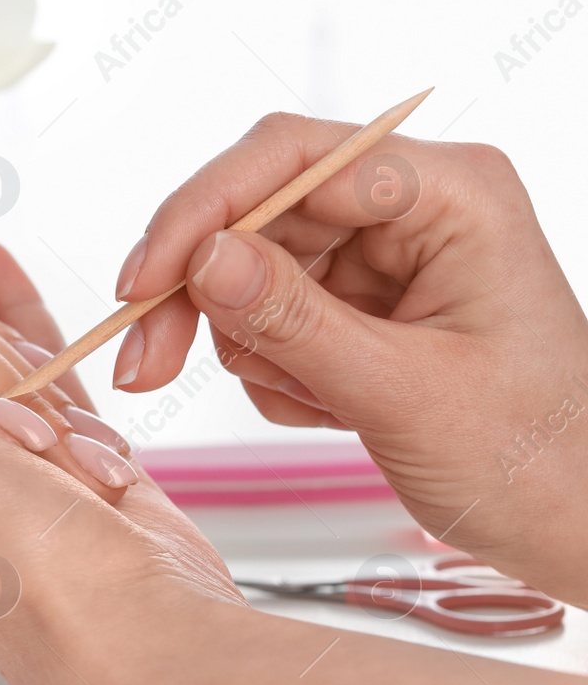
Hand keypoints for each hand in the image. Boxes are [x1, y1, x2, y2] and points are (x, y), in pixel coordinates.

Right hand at [113, 113, 587, 597]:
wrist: (580, 527)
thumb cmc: (539, 464)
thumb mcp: (404, 394)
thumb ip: (293, 321)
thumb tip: (200, 258)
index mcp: (449, 194)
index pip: (291, 158)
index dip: (201, 211)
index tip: (141, 284)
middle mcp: (412, 207)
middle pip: (254, 212)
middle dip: (200, 292)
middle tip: (147, 364)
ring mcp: (382, 255)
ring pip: (248, 267)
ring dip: (248, 343)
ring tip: (311, 402)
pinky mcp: (359, 302)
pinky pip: (265, 315)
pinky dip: (272, 369)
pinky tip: (326, 408)